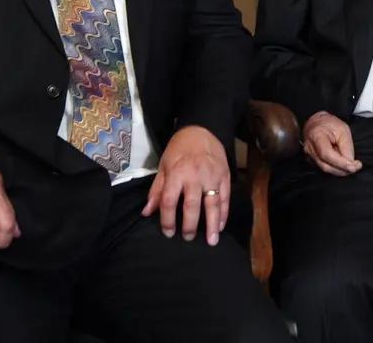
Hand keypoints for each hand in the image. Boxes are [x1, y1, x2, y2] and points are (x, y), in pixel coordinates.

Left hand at [142, 126, 230, 245]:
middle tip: (188, 237)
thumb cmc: (179, 149)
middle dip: (190, 225)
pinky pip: (225, 197)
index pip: (170, 201)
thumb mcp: (163, 166)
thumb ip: (157, 190)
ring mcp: (212, 176)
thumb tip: (147, 213)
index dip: (167, 220)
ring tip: (212, 241)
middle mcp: (195, 176)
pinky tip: (221, 225)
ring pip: (213, 204)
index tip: (168, 232)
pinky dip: (224, 213)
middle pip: (192, 206)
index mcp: (177, 174)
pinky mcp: (225, 175)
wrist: (201, 129)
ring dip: (213, 224)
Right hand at [301, 111, 361, 175]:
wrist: (318, 123)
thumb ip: (346, 147)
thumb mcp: (343, 130)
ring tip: (351, 165)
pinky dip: (335, 168)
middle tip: (356, 167)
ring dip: (340, 170)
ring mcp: (309, 155)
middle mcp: (310, 147)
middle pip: (326, 165)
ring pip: (325, 168)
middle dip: (342, 169)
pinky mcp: (311, 160)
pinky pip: (325, 167)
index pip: (327, 154)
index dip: (341, 163)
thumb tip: (350, 163)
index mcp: (316, 135)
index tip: (354, 167)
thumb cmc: (330, 124)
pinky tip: (342, 163)